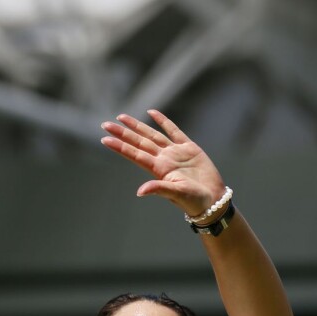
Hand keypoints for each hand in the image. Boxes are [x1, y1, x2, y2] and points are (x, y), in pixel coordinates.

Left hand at [100, 109, 224, 216]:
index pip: (134, 154)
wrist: (212, 199)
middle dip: (122, 133)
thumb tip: (140, 192)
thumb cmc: (194, 201)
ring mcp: (175, 152)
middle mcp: (163, 159)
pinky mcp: (189, 148)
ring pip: (152, 135)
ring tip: (121, 117)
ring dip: (137, 126)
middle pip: (139, 142)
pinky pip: (173, 131)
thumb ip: (159, 189)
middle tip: (105, 124)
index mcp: (159, 169)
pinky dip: (162, 121)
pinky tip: (151, 113)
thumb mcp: (176, 194)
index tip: (104, 138)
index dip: (120, 146)